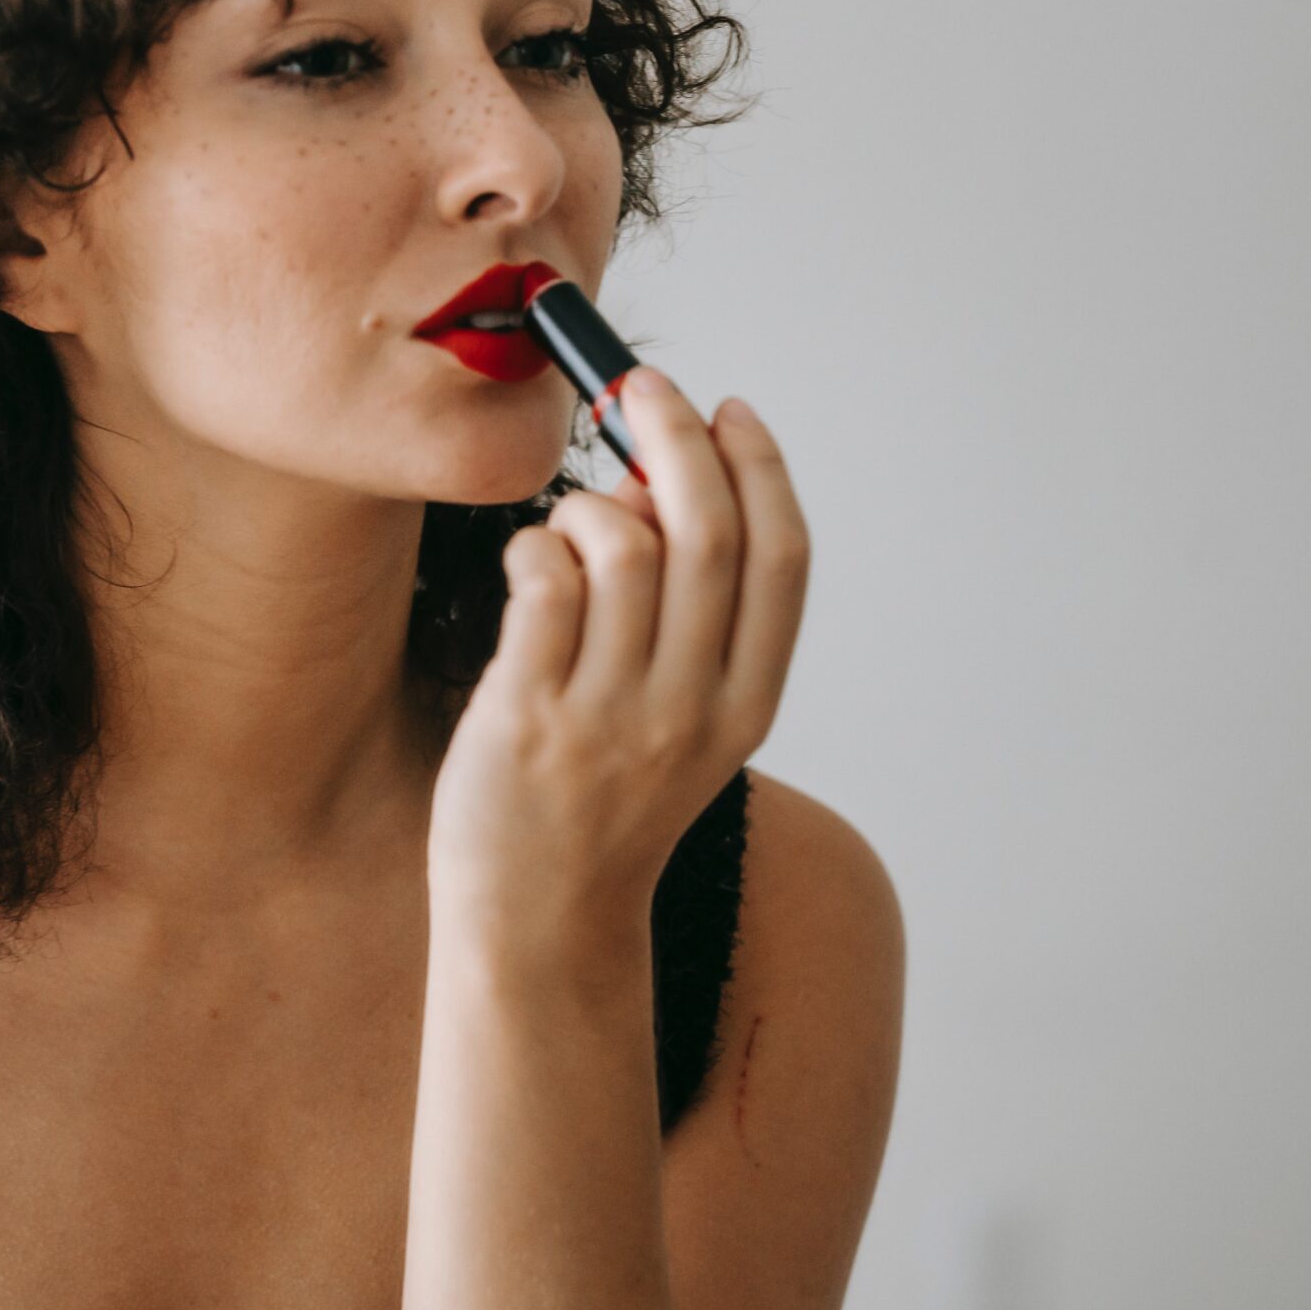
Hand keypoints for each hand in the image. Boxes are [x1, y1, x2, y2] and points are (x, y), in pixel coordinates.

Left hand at [428, 366, 811, 936]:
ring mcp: (609, 717)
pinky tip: (529, 563)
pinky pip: (543, 585)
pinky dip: (536, 546)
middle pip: (707, 535)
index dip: (760, 467)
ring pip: (622, 549)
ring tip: (571, 521)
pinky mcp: (528, 719)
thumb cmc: (602, 803)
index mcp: (745, 704)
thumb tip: (654, 477)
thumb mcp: (679, 720)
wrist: (539, 922)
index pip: (782, 560)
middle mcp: (689, 709)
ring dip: (591, 502)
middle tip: (641, 386)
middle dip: (675, 435)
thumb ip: (683, 614)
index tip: (728, 408)